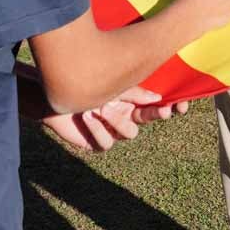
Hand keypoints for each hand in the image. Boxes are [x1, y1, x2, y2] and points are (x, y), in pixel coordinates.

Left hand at [41, 86, 190, 151]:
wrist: (55, 97)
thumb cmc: (84, 87)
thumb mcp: (113, 86)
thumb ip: (135, 93)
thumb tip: (159, 97)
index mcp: (128, 105)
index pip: (151, 110)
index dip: (163, 111)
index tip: (174, 107)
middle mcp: (122, 119)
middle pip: (142, 124)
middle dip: (145, 116)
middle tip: (146, 108)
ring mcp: (110, 132)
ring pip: (128, 134)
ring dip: (114, 120)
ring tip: (99, 107)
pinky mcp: (96, 143)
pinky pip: (107, 143)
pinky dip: (97, 129)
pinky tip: (87, 117)